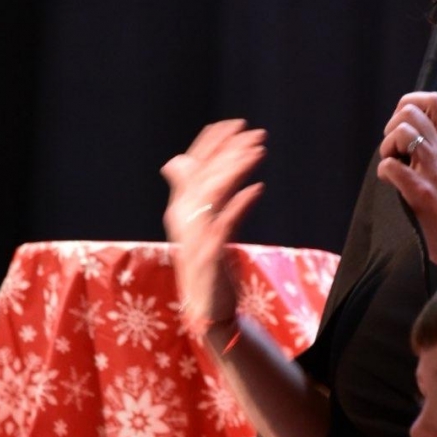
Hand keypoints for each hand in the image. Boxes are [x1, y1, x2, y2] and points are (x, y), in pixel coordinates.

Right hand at [161, 119, 266, 328]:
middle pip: (204, 176)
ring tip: (258, 150)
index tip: (231, 124)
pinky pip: (224, 223)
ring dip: (235, 168)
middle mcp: (183, 221)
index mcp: (181, 212)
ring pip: (212, 193)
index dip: (210, 144)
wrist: (207, 313)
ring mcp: (194, 238)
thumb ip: (196, 195)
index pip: (193, 169)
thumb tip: (178, 160)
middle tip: (254, 132)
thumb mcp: (200, 228)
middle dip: (228, 150)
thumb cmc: (207, 269)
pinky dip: (240, 203)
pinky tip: (257, 188)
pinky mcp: (209, 256)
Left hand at [376, 93, 436, 274]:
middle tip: (394, 148)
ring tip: (393, 164)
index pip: (435, 101)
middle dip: (393, 125)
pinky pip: (391, 166)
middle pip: (411, 110)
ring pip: (401, 131)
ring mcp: (434, 170)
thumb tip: (414, 140)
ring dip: (387, 146)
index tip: (403, 124)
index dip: (410, 102)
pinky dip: (384, 172)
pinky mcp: (421, 192)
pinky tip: (392, 183)